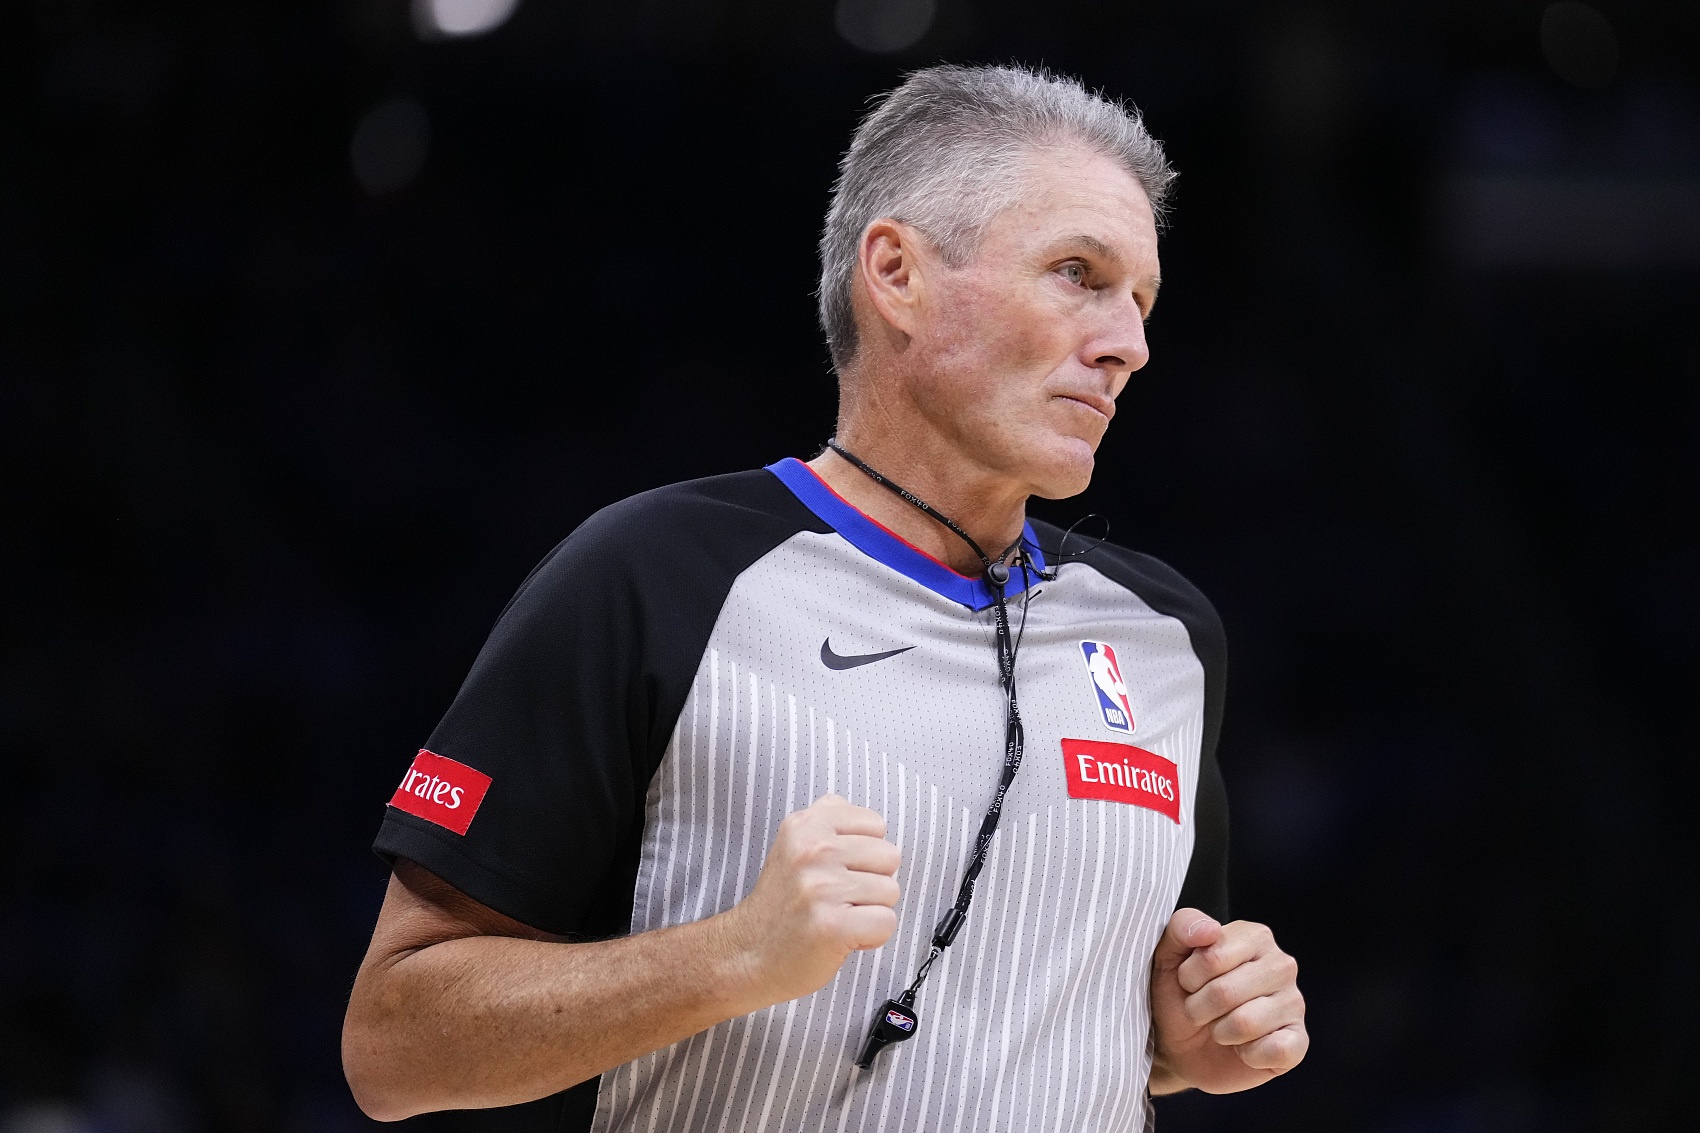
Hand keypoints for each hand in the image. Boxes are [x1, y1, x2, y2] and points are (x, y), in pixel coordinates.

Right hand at [720, 794, 900, 1007]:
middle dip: (872, 882)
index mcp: (805, 824)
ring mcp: (821, 887)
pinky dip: (872, 937)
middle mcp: (812, 850)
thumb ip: (827, 820)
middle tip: (837, 899)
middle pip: (889, 857)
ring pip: (891, 890)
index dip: (864, 854)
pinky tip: (843, 937)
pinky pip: (886, 922)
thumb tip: (858, 814)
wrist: (748, 954)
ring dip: (871, 910)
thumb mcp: (793, 845)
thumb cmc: (782, 903)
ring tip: (837, 916)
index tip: (836, 872)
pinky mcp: (832, 925)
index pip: (876, 824)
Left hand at [1148, 909, 1306, 1094]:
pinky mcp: (1298, 1041)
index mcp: (1254, 936)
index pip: (1211, 957)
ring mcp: (1294, 1003)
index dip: (1189, 977)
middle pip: (1225, 992)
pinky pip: (1272, 1051)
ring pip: (1245, 1023)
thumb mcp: (1168, 955)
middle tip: (1202, 1009)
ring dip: (1220, 1032)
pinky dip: (1247, 1055)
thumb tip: (1209, 929)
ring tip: (1221, 1026)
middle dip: (1200, 1008)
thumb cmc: (1179, 996)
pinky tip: (1244, 1047)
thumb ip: (1182, 928)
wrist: (1181, 1046)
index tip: (1189, 981)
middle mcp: (1281, 965)